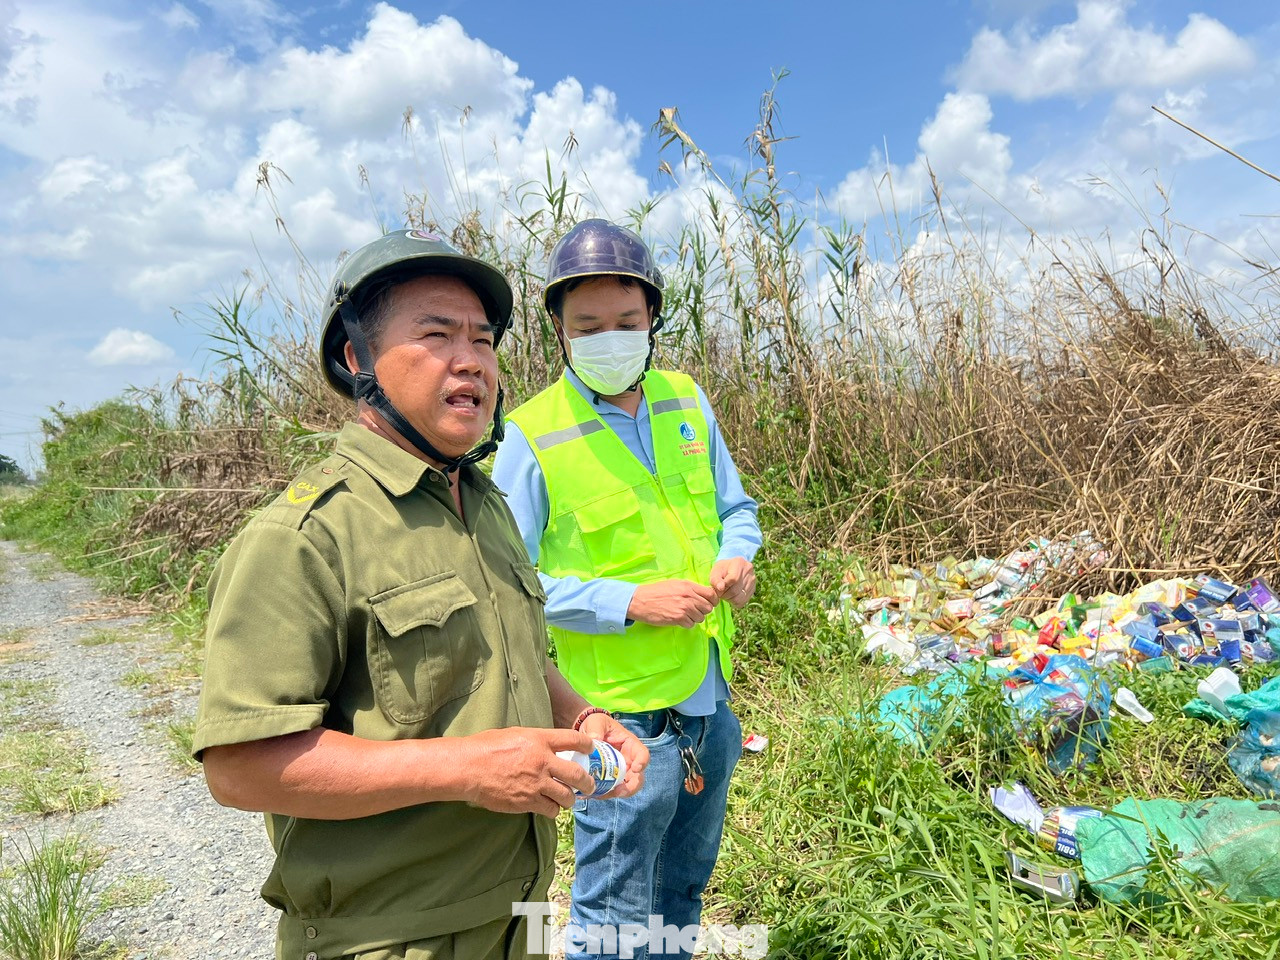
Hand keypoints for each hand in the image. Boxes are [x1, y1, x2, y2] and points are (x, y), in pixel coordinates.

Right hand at [458, 726, 595, 818]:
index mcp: (539, 740)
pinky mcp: (527, 802)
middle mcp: (542, 762)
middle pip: (577, 774)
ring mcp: (536, 784)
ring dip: (570, 799)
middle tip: (589, 785)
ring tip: (568, 799)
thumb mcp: (515, 734)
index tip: (590, 749)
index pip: (573, 740)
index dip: (586, 745)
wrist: (469, 768)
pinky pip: (550, 809)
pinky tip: (549, 807)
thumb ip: (535, 741)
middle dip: (587, 782)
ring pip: (566, 796)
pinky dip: (552, 809)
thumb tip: (547, 747)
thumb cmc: (486, 747)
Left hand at [578, 712, 648, 799]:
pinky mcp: (610, 779)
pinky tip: (592, 794)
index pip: (643, 754)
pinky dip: (604, 794)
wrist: (586, 734)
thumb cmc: (596, 724)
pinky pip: (611, 790)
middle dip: (631, 787)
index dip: (642, 762)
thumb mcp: (596, 722)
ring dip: (615, 794)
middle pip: (638, 778)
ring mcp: (620, 772)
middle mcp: (629, 761)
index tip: (636, 768)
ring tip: (601, 794)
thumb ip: (596, 728)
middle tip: (618, 791)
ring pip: (625, 788)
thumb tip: (594, 739)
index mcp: (630, 745)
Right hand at [627, 579, 718, 627]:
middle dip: (702, 611)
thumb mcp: (675, 584)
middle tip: (694, 611)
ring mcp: (684, 608)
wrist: (641, 601)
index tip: (708, 603)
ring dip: (694, 618)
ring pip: (701, 618)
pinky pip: (691, 624)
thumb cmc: (656, 592)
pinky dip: (686, 624)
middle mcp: (689, 596)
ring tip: (684, 615)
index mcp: (689, 586)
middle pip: (708, 608)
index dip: (712, 601)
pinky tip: (678, 619)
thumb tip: (703, 595)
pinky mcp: (678, 618)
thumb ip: (690, 588)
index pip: (711, 594)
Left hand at [710, 557, 755, 608]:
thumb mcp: (716, 571)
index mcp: (739, 562)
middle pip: (735, 590)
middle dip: (724, 594)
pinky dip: (735, 601)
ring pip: (739, 597)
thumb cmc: (722, 570)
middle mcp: (749, 570)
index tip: (717, 588)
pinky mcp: (753, 589)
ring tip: (725, 593)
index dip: (723, 587)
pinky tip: (731, 596)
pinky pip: (743, 601)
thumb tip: (720, 588)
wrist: (731, 569)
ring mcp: (753, 580)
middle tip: (720, 592)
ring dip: (729, 599)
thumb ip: (716, 579)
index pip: (733, 579)